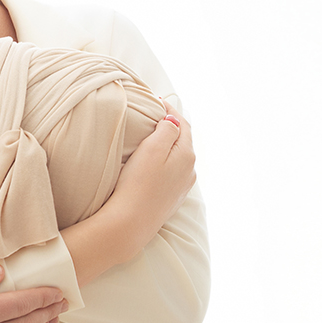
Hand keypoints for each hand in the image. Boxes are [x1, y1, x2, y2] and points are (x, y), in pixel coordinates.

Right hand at [113, 102, 196, 242]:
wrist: (131, 222)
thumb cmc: (138, 184)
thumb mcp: (152, 150)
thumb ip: (166, 130)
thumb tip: (173, 119)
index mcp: (187, 155)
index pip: (183, 124)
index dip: (170, 110)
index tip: (155, 100)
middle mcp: (190, 171)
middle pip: (183, 141)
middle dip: (171, 127)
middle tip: (153, 115)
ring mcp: (182, 186)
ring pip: (178, 158)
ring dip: (168, 145)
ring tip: (152, 137)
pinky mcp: (171, 198)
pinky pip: (172, 172)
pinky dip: (165, 161)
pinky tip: (153, 164)